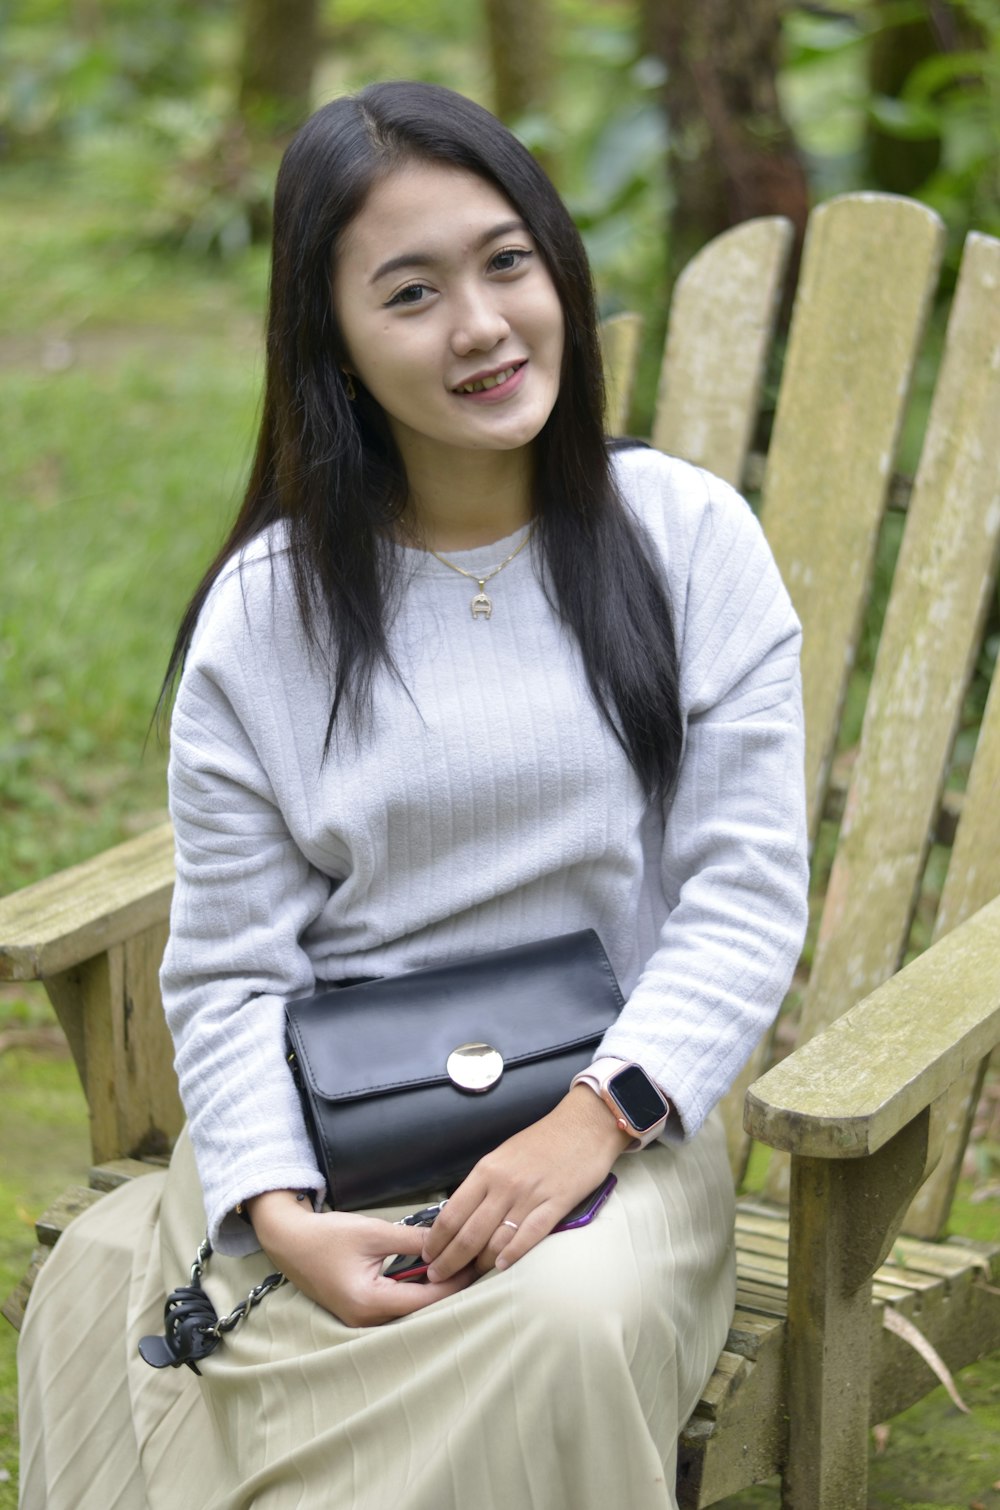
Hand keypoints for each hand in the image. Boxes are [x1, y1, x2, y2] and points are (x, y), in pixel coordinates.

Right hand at [246, 1189, 474, 1326]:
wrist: (290, 1241)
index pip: (425, 1300)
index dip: (454, 1283)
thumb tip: (449, 1241)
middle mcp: (366, 1320)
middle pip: (421, 1311)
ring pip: (410, 1311)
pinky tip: (432, 1274)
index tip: (477, 1265)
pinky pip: (397, 1306)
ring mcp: (362, 1320)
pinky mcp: (361, 1311)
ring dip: (434, 1291)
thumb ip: (414, 1240)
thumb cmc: (327, 1236)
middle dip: (449, 1289)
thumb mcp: (375, 1232)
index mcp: (369, 1303)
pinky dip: (416, 1292)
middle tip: (475, 1266)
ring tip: (459, 1268)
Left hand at [422, 1085, 630, 1281]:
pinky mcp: (556, 1204)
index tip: (428, 1257)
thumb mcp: (504, 1156)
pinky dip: (513, 1254)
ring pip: (496, 1240)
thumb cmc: (543, 1141)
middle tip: (438, 1278)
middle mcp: (504, 1184)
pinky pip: (530, 1235)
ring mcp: (530, 1196)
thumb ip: (485, 1185)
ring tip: (468, 1278)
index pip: (451, 1214)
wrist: (584, 1124)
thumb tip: (464, 1216)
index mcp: (487, 1170)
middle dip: (449, 1261)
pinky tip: (502, 1266)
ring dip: (479, 1264)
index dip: (436, 1241)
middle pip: (468, 1234)